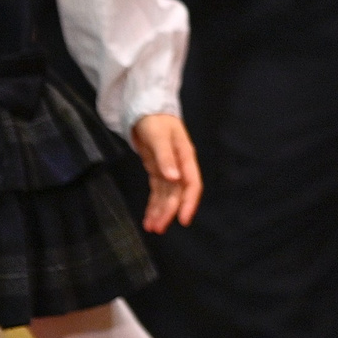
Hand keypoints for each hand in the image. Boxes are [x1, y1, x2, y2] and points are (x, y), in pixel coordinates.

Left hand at [131, 113, 202, 232]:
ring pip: (167, 195)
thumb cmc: (155, 120)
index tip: (183, 220)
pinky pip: (158, 191)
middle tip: (158, 228)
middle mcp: (179, 167)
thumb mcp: (159, 136)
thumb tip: (174, 178)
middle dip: (169, 211)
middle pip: (177, 193)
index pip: (191, 184)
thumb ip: (165, 157)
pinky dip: (153, 205)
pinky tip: (149, 218)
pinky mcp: (158, 171)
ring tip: (152, 228)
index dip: (189, 202)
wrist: (146, 109)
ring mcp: (169, 170)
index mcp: (185, 157)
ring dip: (160, 212)